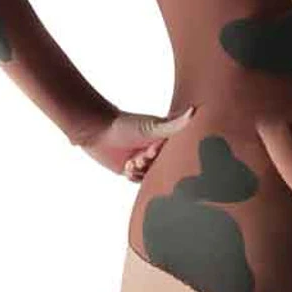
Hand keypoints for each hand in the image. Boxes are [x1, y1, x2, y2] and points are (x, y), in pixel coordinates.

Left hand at [79, 104, 196, 178]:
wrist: (97, 132)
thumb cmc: (125, 125)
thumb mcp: (152, 126)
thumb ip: (174, 124)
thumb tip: (193, 111)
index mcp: (164, 138)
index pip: (178, 152)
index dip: (169, 155)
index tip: (155, 149)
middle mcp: (155, 150)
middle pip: (166, 167)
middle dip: (155, 165)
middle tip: (142, 156)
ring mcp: (143, 160)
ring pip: (153, 176)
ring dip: (143, 171)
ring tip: (133, 160)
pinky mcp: (131, 169)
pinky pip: (139, 181)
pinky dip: (134, 176)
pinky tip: (127, 166)